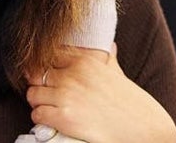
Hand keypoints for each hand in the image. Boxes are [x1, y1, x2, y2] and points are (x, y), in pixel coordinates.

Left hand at [25, 45, 175, 142]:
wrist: (143, 129)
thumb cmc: (130, 102)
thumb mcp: (116, 72)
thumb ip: (106, 58)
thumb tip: (108, 46)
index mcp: (84, 61)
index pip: (48, 55)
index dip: (45, 66)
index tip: (48, 74)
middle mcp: (72, 75)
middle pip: (35, 74)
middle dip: (39, 84)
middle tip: (47, 93)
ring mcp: (66, 95)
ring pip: (33, 94)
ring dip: (38, 102)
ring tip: (49, 107)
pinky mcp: (64, 117)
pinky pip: (37, 114)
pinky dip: (41, 118)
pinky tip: (52, 119)